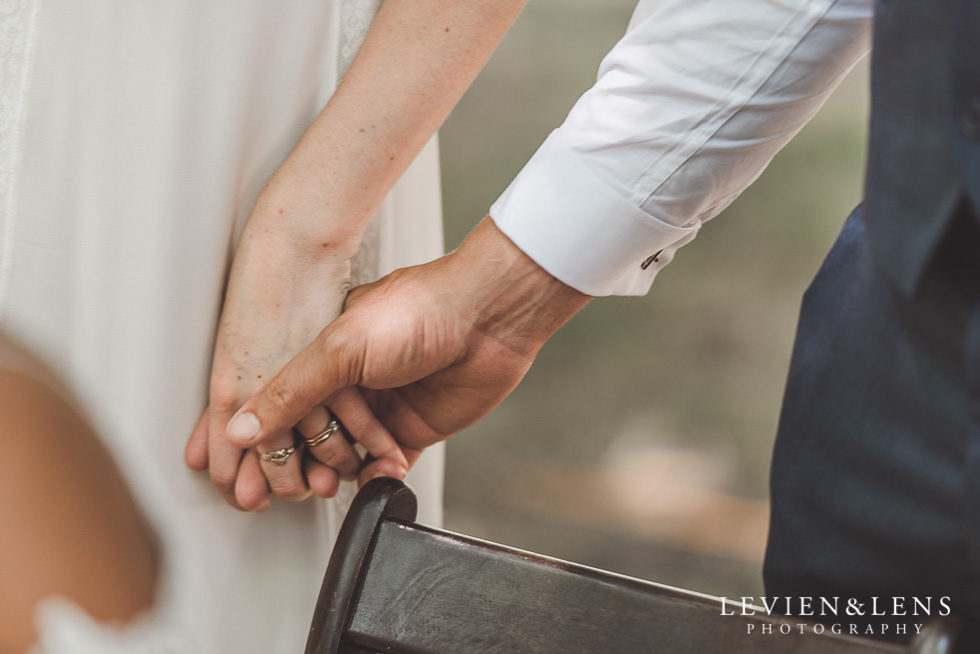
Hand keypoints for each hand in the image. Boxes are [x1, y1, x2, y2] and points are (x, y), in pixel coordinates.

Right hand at [223, 218, 590, 465]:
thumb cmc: (418, 311)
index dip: (268, 439)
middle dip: (306, 462)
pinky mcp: (414, 430)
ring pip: (346, 456)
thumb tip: (244, 427)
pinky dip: (379, 477)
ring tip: (342, 477)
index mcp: (322, 353)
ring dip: (342, 472)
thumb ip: (292, 391)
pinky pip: (385, 466)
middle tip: (307, 479)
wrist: (487, 318)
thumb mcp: (340, 347)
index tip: (257, 469)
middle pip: (311, 437)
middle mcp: (349, 381)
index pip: (281, 405)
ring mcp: (382, 407)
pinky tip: (381, 474)